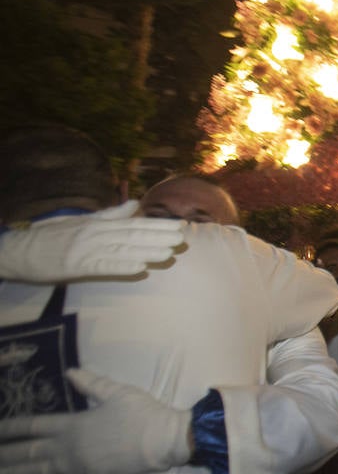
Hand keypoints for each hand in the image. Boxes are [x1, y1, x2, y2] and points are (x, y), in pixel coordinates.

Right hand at [0, 201, 185, 281]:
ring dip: (147, 250)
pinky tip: (140, 268)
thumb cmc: (49, 236)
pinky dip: (121, 266)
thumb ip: (108, 215)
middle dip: (159, 236)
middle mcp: (94, 234)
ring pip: (121, 249)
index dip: (157, 225)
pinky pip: (102, 266)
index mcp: (96, 223)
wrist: (17, 250)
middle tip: (183, 238)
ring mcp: (85, 250)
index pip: (132, 223)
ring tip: (170, 253)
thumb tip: (134, 205)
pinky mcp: (76, 267)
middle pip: (131, 234)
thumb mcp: (79, 221)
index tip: (179, 225)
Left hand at [0, 368, 191, 473]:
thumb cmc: (141, 413)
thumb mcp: (116, 392)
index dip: (9, 428)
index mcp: (72, 424)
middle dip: (5, 454)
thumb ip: (90, 383)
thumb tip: (69, 372)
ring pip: (38, 472)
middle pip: (28, 451)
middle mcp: (67, 447)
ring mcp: (76, 466)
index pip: (33, 425)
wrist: (162, 439)